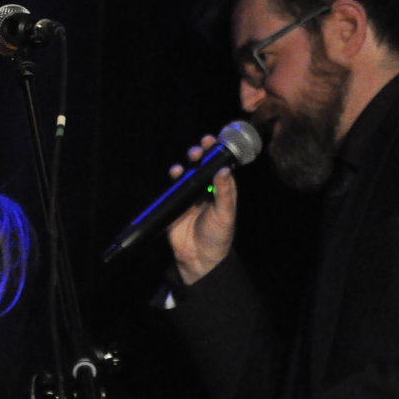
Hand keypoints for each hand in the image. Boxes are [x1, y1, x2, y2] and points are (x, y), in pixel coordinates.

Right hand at [166, 135, 238, 283]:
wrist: (198, 258)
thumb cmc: (218, 236)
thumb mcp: (225, 213)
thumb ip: (225, 192)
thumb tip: (224, 168)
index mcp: (221, 191)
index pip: (219, 167)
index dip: (217, 153)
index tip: (215, 140)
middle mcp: (205, 190)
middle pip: (202, 166)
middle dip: (201, 154)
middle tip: (200, 147)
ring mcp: (189, 196)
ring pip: (187, 173)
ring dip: (188, 163)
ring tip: (191, 158)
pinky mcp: (175, 203)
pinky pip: (173, 186)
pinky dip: (174, 177)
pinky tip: (176, 172)